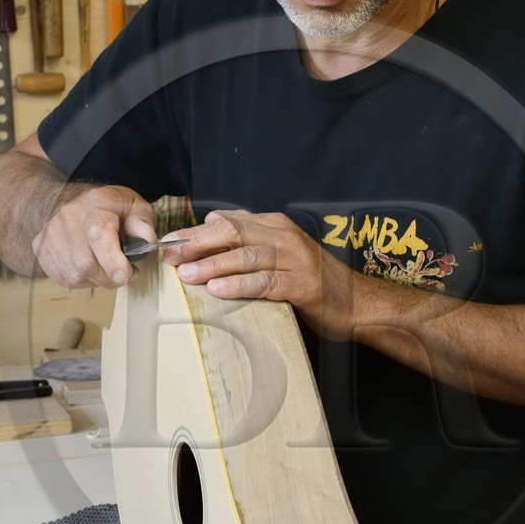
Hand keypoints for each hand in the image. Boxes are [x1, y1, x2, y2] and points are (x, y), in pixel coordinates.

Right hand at [31, 184, 158, 288]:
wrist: (75, 200)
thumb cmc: (110, 208)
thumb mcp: (135, 207)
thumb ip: (143, 223)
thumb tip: (146, 240)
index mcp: (96, 204)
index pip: (98, 234)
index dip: (111, 260)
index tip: (125, 275)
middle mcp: (67, 217)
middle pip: (86, 263)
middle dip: (110, 278)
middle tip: (124, 272)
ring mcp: (50, 233)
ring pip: (74, 275)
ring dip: (95, 280)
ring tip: (105, 267)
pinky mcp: (40, 248)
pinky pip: (62, 278)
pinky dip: (80, 280)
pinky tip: (89, 267)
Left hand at [167, 209, 358, 336]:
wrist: (356, 302)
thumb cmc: (311, 279)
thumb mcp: (279, 252)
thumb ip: (250, 237)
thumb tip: (212, 221)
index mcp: (275, 225)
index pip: (228, 222)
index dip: (195, 232)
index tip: (168, 244)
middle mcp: (284, 237)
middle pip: (233, 233)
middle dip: (198, 244)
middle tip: (170, 257)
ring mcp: (295, 260)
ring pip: (247, 256)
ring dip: (213, 265)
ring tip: (187, 275)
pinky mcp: (303, 286)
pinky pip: (266, 283)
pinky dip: (240, 285)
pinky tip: (219, 291)